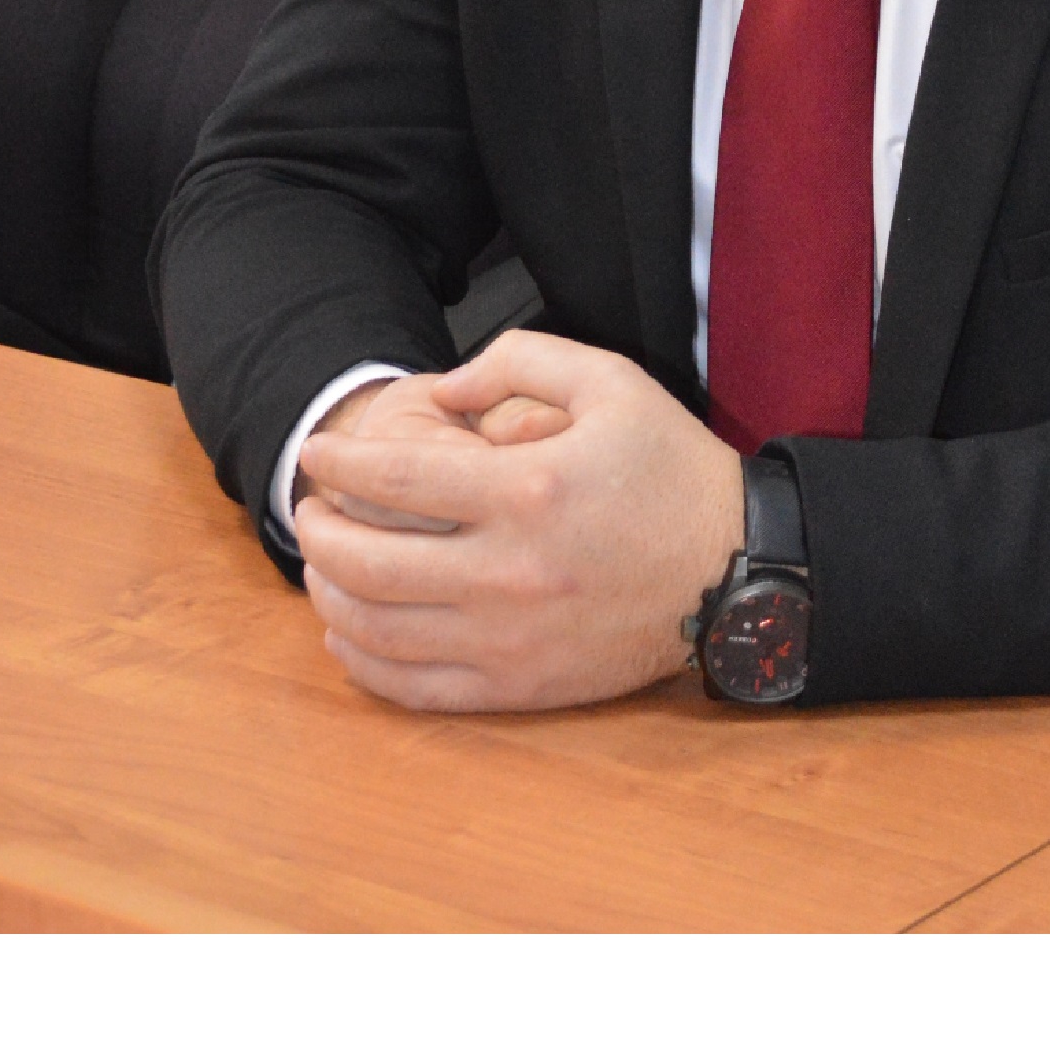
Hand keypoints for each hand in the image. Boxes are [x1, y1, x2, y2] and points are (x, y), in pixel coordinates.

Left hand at [291, 330, 746, 713]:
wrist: (739, 571)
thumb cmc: (672, 472)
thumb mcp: (610, 381)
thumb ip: (518, 362)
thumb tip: (442, 391)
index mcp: (527, 489)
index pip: (393, 477)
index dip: (337, 463)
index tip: (316, 457)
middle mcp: (510, 570)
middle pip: (367, 562)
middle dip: (318, 534)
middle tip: (310, 512)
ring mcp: (512, 637)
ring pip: (378, 631)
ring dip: (329, 596)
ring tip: (322, 567)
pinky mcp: (521, 686)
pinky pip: (414, 688)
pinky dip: (363, 663)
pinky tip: (349, 632)